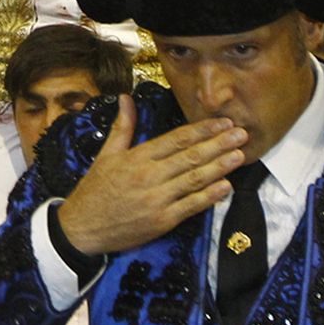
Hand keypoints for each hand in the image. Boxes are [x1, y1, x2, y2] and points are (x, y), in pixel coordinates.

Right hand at [56, 94, 246, 255]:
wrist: (82, 228)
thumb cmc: (95, 189)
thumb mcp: (106, 154)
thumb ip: (123, 126)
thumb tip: (127, 97)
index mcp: (138, 157)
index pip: (177, 139)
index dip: (202, 130)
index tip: (223, 122)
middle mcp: (150, 175)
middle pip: (191, 157)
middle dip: (219, 144)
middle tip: (242, 134)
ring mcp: (157, 199)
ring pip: (194, 179)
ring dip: (220, 167)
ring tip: (240, 155)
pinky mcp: (162, 221)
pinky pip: (190, 206)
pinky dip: (209, 196)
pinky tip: (226, 186)